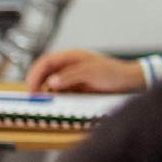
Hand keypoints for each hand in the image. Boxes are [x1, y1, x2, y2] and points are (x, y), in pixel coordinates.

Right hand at [26, 48, 145, 92]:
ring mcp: (71, 78)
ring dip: (45, 93)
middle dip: (36, 84)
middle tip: (34, 99)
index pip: (45, 62)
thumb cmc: (113, 73)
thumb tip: (51, 82)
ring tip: (44, 103)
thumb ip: (70, 76)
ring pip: (50, 84)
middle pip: (44, 73)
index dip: (35, 74)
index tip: (32, 89)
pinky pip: (60, 93)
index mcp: (70, 57)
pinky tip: (56, 104)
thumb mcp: (91, 73)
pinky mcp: (76, 89)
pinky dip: (55, 99)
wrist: (129, 83)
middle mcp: (68, 66)